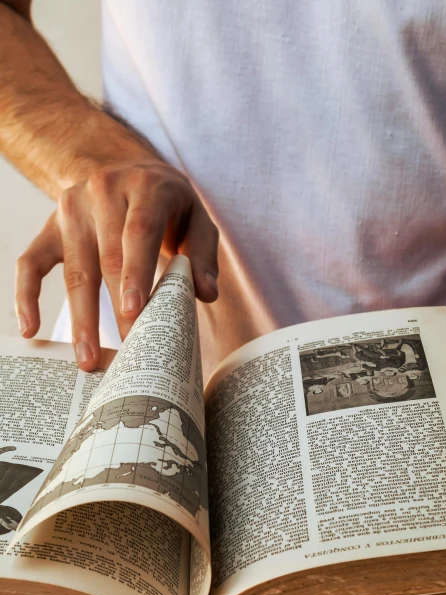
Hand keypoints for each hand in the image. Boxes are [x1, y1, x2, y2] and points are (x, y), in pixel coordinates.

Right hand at [15, 159, 218, 370]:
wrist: (131, 171)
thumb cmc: (169, 206)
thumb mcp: (197, 219)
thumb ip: (203, 254)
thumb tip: (204, 293)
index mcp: (144, 187)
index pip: (138, 230)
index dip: (136, 272)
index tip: (134, 310)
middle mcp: (102, 191)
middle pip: (107, 257)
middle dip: (115, 309)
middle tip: (125, 351)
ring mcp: (71, 210)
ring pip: (74, 269)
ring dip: (81, 318)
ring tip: (88, 359)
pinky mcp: (50, 227)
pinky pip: (32, 263)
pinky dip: (27, 296)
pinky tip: (30, 330)